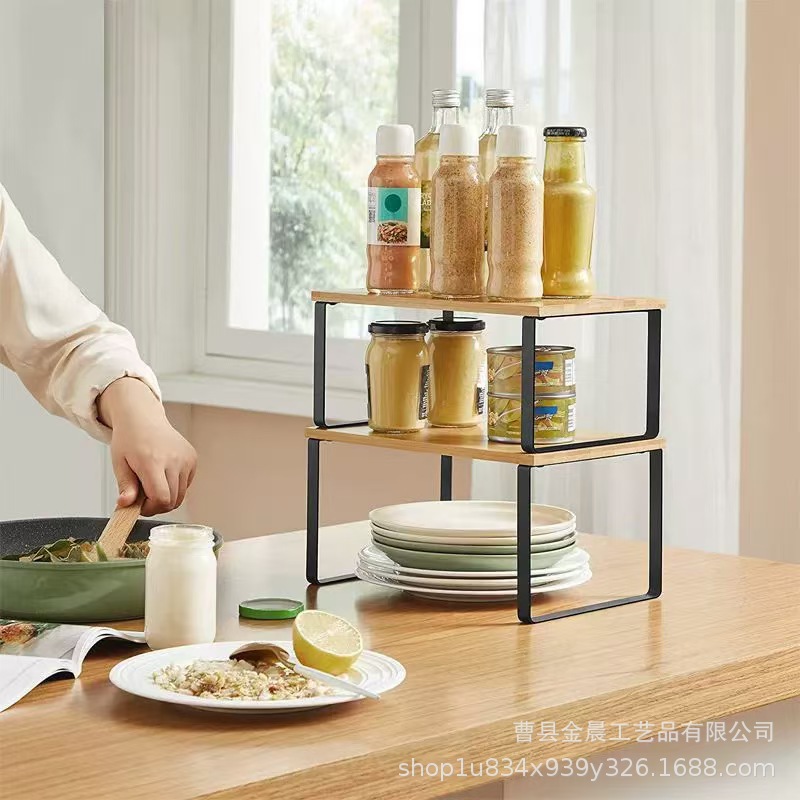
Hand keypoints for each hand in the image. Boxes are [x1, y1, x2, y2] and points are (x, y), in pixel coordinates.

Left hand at [97, 378, 196, 515]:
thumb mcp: (119, 463)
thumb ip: (126, 486)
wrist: (143, 418)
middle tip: (144, 497)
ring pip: (181, 494)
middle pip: (173, 500)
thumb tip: (126, 504)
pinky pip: (186, 484)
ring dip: (168, 496)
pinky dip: (175, 486)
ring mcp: (186, 458)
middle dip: (158, 505)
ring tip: (153, 485)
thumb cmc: (129, 439)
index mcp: (152, 461)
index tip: (141, 506)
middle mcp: (174, 459)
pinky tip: (163, 474)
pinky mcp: (193, 458)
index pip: (161, 498)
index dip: (151, 508)